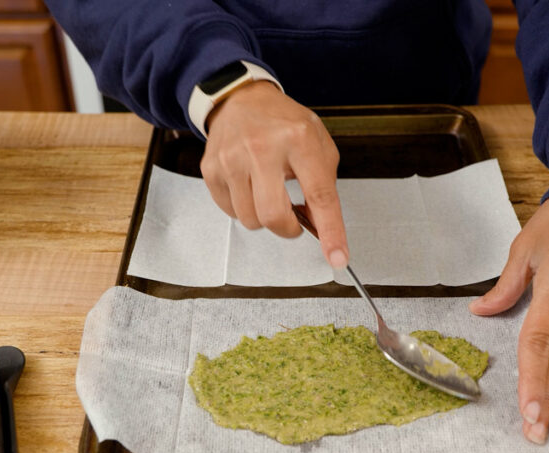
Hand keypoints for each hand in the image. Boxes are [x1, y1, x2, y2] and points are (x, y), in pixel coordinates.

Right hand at [201, 81, 348, 267]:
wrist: (241, 99)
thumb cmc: (283, 123)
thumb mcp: (317, 143)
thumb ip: (323, 185)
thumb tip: (318, 226)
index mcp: (299, 139)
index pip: (319, 195)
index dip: (331, 231)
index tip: (337, 258)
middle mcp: (263, 147)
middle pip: (274, 216)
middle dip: (288, 229)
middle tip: (293, 220)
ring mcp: (232, 158)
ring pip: (250, 219)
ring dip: (264, 217)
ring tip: (268, 192)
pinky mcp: (211, 168)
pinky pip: (230, 211)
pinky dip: (243, 208)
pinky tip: (249, 186)